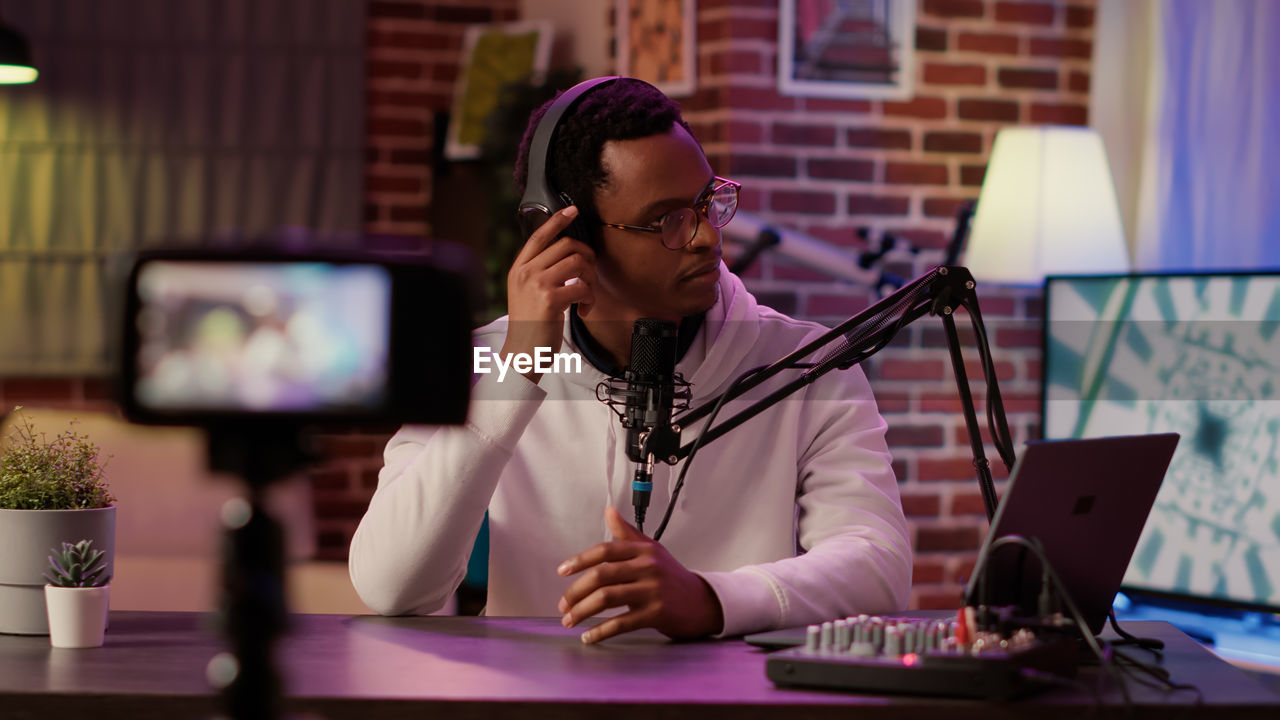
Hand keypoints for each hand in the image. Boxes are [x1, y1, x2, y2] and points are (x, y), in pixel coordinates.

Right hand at [502, 206, 595, 383]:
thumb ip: (538, 273)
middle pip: (566, 245)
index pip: (539, 235)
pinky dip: (590, 299)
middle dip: (586, 257)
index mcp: (518, 269)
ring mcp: (537, 284)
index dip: (557, 219)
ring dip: (591, 278)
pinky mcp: (550, 299)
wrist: (522, 353)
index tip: (572, 210)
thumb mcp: (525, 293)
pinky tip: (584, 310)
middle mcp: (525, 272)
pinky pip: (582, 287)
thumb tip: (566, 257)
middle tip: (589, 276)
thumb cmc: (528, 325)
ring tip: (587, 295)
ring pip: (578, 262)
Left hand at [556, 506, 724, 643]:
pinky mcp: (656, 614)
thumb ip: (627, 534)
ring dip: (582, 612)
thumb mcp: (652, 551)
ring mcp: (652, 590)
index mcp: (644, 550)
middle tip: (563, 605)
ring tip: (569, 620)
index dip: (580, 560)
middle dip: (576, 592)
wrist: (702, 602)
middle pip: (602, 575)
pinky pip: (621, 623)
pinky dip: (601, 631)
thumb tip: (609, 511)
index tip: (562, 571)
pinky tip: (589, 637)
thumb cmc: (671, 576)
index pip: (605, 550)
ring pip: (607, 598)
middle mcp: (648, 567)